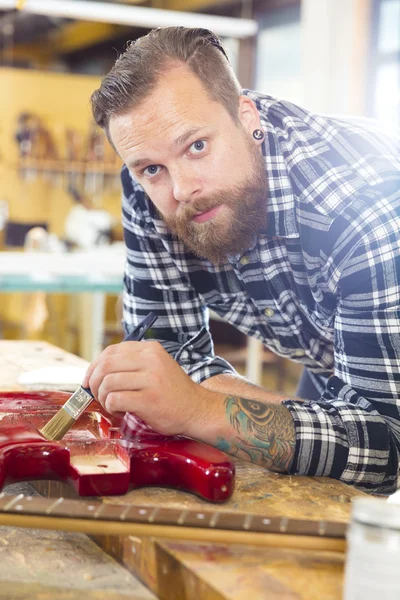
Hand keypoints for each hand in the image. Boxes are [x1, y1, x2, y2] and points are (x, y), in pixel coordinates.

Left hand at [82, 340, 207, 435]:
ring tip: (113, 405)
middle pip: (105, 365)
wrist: (197, 410)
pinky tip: (121, 412)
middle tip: (97, 395)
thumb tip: (97, 371)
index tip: (89, 380)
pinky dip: (111, 408)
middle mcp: (150, 360)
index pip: (110, 351)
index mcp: (150, 349)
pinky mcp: (148, 399)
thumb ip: (132, 364)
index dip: (94, 366)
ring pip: (107, 383)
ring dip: (103, 398)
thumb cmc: (172, 392)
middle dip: (94, 382)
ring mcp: (150, 379)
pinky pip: (114, 399)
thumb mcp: (156, 367)